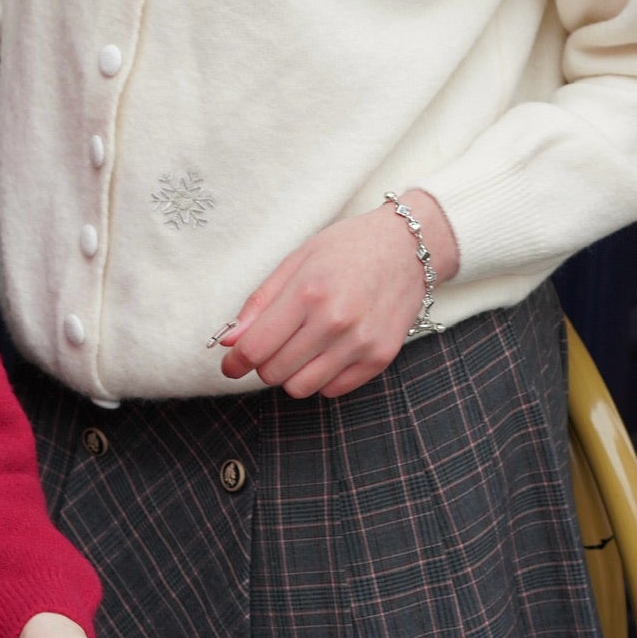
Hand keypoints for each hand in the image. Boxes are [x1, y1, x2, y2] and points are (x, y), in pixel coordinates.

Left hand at [218, 189, 458, 399]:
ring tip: (299, 348)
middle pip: (274, 372)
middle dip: (263, 364)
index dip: (235, 362)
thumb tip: (229, 341)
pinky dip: (321, 377)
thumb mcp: (296, 261)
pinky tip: (326, 351)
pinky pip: (333, 390)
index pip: (256, 348)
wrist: (407, 247)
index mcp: (308, 293)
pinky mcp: (380, 358)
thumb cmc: (346, 249)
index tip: (230, 363)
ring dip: (291, 374)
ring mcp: (361, 343)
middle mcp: (335, 322)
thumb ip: (260, 303)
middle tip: (271, 345)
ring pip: (301, 388)